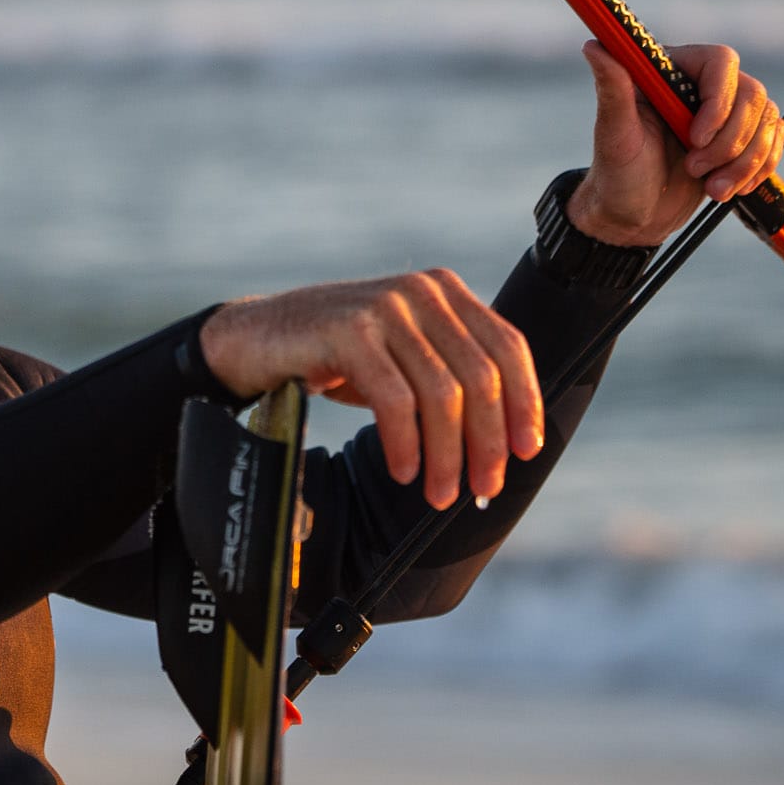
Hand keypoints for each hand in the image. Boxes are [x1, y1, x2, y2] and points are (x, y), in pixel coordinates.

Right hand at [198, 272, 544, 507]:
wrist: (256, 339)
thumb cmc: (336, 359)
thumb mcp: (402, 360)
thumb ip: (447, 378)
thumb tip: (502, 447)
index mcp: (444, 291)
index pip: (508, 346)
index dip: (524, 402)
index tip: (527, 451)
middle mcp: (421, 291)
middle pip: (480, 375)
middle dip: (487, 441)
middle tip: (482, 488)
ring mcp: (386, 306)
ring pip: (441, 393)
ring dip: (446, 454)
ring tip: (437, 493)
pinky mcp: (349, 329)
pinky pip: (394, 399)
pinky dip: (405, 444)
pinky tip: (404, 471)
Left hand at [569, 41, 783, 246]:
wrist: (633, 216)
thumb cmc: (617, 174)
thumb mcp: (614, 135)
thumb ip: (612, 90)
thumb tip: (593, 47)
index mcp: (670, 71)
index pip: (721, 62)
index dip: (719, 101)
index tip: (696, 139)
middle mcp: (700, 85)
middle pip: (751, 94)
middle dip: (729, 141)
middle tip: (694, 170)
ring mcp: (724, 112)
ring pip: (766, 119)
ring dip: (745, 161)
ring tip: (712, 189)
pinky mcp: (740, 138)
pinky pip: (773, 140)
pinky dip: (760, 167)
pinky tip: (731, 188)